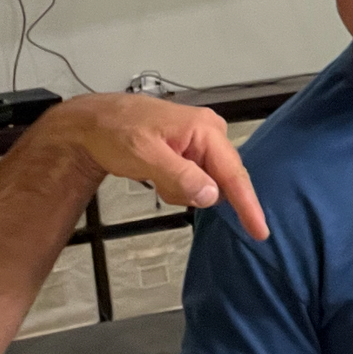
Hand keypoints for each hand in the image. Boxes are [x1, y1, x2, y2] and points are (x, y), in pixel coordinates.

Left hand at [46, 93, 267, 239]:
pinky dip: (176, 185)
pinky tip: (157, 173)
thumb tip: (213, 196)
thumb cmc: (116, 132)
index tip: (260, 231)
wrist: (92, 122)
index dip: (248, 204)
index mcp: (205, 130)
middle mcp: (210, 133)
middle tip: (159, 183)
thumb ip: (181, 177)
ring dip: (181, 190)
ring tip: (154, 175)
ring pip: (206, 184)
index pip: (233, 173)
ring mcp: (201, 142)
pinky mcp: (192, 150)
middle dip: (193, 192)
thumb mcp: (145, 156)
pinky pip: (195, 179)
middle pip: (221, 180)